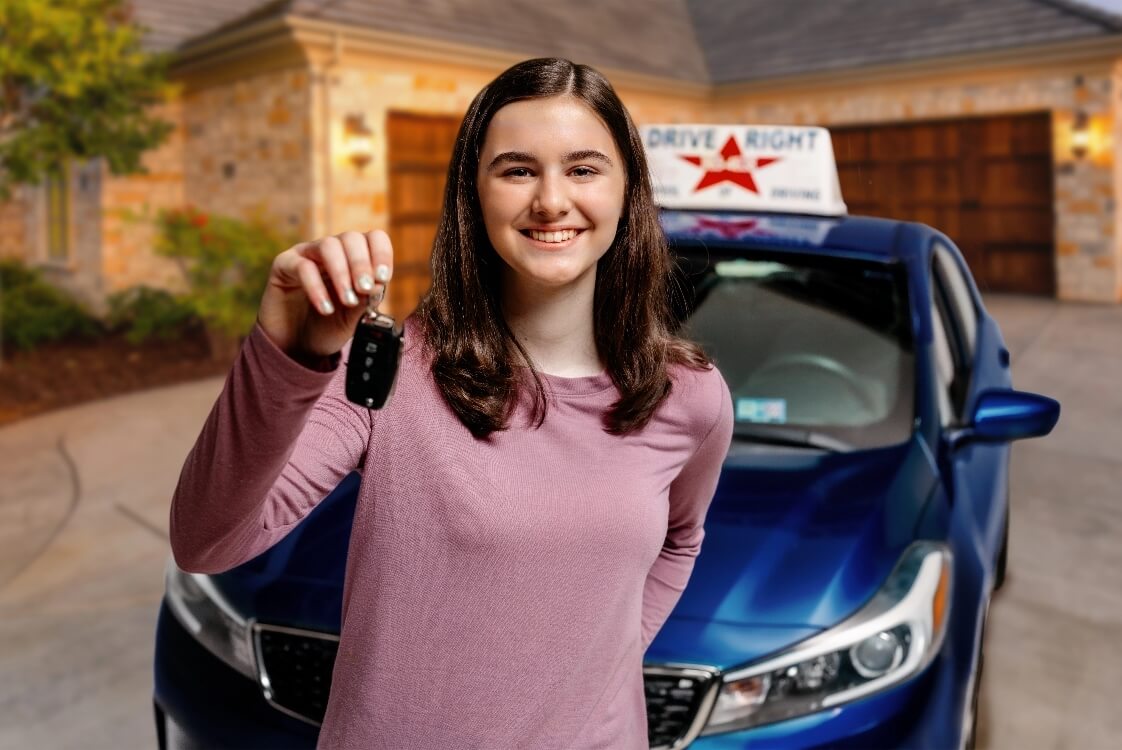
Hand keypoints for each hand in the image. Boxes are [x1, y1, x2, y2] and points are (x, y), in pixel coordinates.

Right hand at [257, 230, 393, 357]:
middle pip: (351, 238)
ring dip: (341, 273)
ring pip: (328, 246)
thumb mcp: (353, 318)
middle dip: (362, 264)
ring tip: (348, 300)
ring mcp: (307, 255)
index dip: (381, 254)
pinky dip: (317, 288)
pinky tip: (326, 309)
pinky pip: (302, 266)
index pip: (374, 238)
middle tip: (365, 289)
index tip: (383, 278)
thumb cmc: (327, 328)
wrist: (296, 346)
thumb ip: (366, 301)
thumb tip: (379, 284)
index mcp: (354, 259)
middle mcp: (332, 251)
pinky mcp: (284, 265)